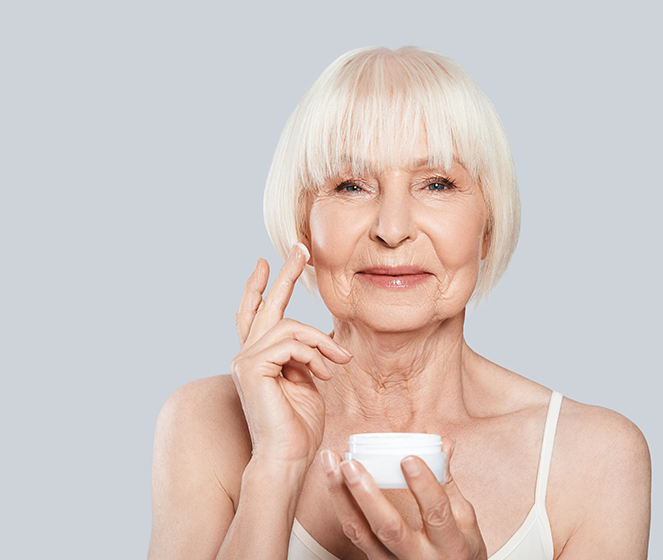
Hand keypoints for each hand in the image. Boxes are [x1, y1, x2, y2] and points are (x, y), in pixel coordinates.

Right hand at [230, 244, 351, 467]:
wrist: (288, 455)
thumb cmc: (299, 426)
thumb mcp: (308, 382)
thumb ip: (306, 356)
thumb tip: (318, 337)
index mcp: (260, 359)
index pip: (255, 316)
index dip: (260, 288)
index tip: (267, 263)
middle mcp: (246, 355)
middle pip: (263, 306)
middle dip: (284, 275)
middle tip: (300, 248)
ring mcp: (245, 360)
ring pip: (288, 326)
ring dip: (320, 342)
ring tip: (336, 363)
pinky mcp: (251, 366)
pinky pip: (290, 341)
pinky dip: (313, 353)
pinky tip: (323, 372)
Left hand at [320, 438, 487, 559]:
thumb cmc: (458, 550)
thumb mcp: (465, 521)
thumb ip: (449, 481)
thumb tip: (443, 444)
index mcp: (449, 545)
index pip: (436, 514)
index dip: (424, 486)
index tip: (408, 459)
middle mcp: (419, 559)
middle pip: (388, 529)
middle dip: (366, 494)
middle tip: (351, 464)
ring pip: (360, 533)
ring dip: (341, 495)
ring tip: (331, 462)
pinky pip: (354, 535)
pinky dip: (342, 506)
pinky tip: (334, 482)